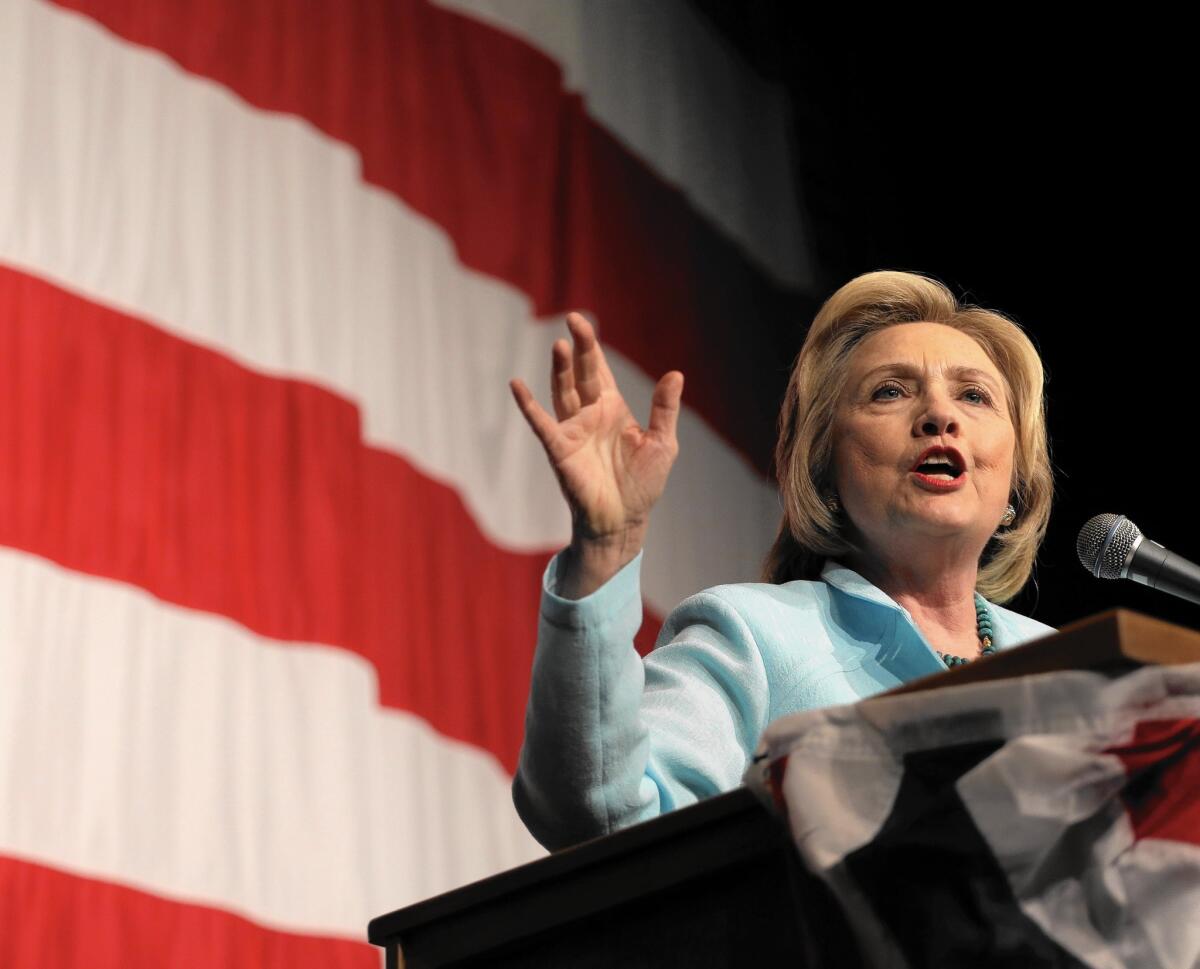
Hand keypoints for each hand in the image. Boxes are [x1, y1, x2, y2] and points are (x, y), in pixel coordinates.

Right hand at [510, 313, 682, 595]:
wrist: (624, 520)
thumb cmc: (642, 485)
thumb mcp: (662, 443)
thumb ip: (665, 409)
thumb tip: (675, 374)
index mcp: (612, 409)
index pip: (599, 370)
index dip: (592, 347)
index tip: (581, 321)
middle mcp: (589, 415)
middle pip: (581, 374)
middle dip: (579, 348)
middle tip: (573, 320)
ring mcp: (572, 431)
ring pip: (563, 392)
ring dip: (560, 370)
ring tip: (559, 345)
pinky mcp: (560, 449)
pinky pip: (541, 423)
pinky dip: (528, 405)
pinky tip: (517, 385)